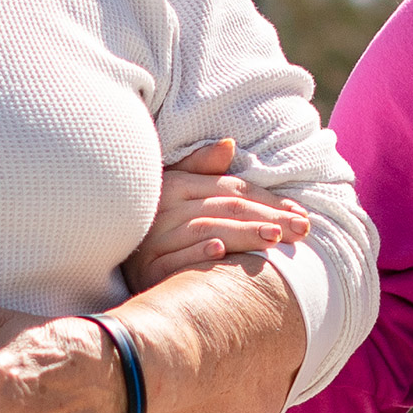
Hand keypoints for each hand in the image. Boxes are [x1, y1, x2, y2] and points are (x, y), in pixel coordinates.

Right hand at [128, 139, 309, 292]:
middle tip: (301, 229)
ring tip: (274, 238)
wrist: (111, 254)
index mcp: (176, 184)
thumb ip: (201, 167)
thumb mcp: (174, 190)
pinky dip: (197, 252)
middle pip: (226, 208)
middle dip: (268, 217)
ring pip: (207, 229)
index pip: (232, 189)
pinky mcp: (146, 268)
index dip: (269, 200)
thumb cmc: (152, 224)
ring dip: (242, 233)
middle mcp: (165, 207)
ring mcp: (154, 238)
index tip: (301, 214)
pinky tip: (220, 253)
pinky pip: (174, 259)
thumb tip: (229, 144)